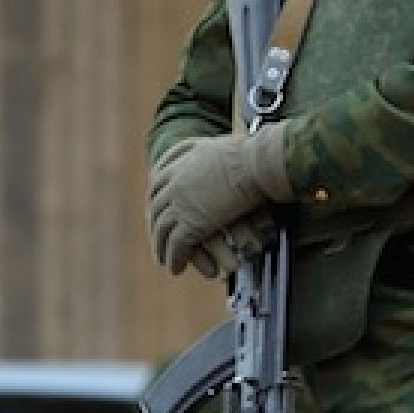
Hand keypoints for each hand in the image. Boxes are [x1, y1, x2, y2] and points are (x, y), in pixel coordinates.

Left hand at [147, 124, 291, 274]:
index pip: (157, 184)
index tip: (157, 211)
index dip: (157, 200)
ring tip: (164, 259)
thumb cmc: (250, 153)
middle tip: (158, 239)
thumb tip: (212, 153)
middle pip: (156, 208)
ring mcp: (180, 203)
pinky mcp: (191, 223)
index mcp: (179, 163)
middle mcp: (174, 183)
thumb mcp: (218, 145)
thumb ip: (206, 152)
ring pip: (163, 230)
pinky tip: (177, 268)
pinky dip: (175, 259)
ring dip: (162, 247)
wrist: (258, 163)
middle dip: (155, 226)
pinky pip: (178, 246)